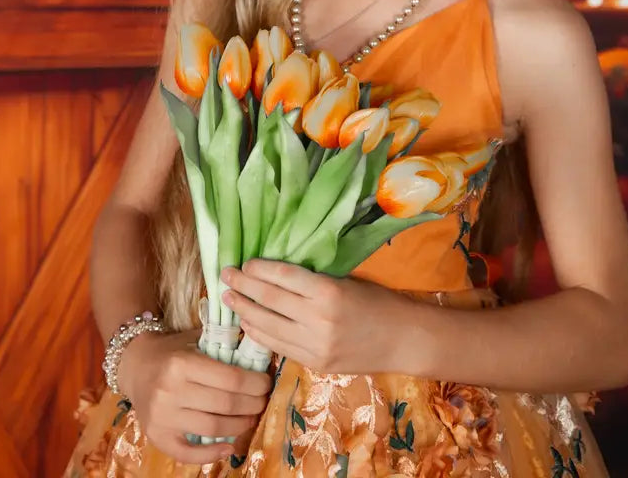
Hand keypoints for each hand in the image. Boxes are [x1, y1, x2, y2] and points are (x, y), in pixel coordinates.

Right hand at [117, 327, 271, 464]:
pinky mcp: (156, 437)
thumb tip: (259, 353)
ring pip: (213, 429)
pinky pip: (188, 453)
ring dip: (239, 427)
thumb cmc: (170, 350)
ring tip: (250, 419)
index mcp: (182, 364)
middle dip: (252, 404)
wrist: (134, 365)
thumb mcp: (194, 339)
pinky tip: (229, 447)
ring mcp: (163, 417)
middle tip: (262, 401)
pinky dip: (212, 454)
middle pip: (225, 404)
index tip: (266, 383)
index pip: (230, 378)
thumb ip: (222, 345)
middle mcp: (171, 391)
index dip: (255, 383)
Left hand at [221, 260, 411, 373]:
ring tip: (230, 300)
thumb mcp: (345, 281)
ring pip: (268, 327)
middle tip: (225, 276)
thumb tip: (274, 274)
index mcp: (327, 291)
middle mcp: (317, 319)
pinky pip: (279, 347)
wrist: (402, 340)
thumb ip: (312, 282)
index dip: (259, 269)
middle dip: (243, 287)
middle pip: (270, 300)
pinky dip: (260, 334)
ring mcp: (315, 345)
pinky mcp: (315, 364)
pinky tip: (249, 324)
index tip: (243, 262)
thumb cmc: (377, 302)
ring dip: (245, 312)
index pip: (283, 277)